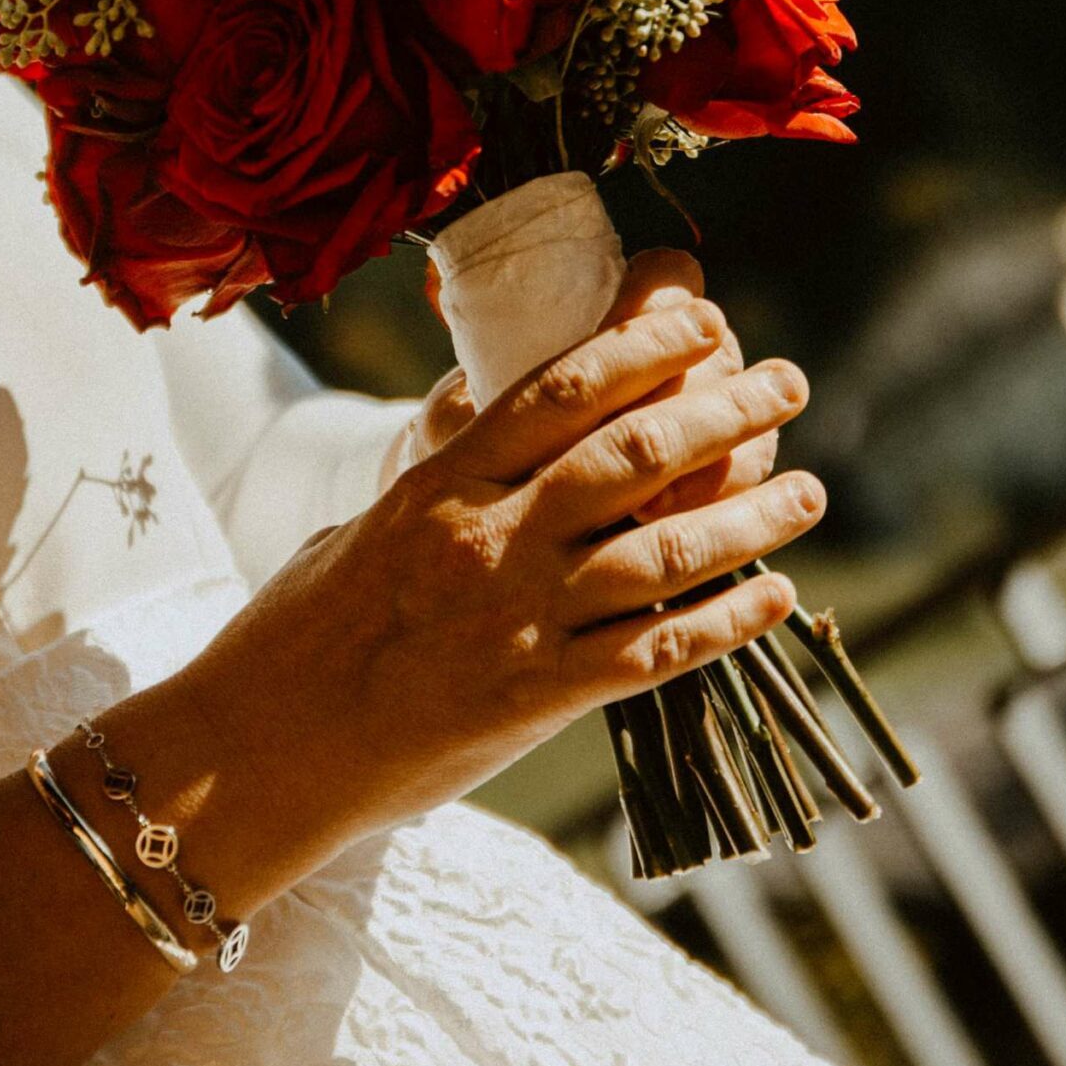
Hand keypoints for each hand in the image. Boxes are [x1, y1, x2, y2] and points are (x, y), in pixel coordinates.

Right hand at [194, 282, 821, 867]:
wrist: (255, 749)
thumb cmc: (295, 633)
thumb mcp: (363, 523)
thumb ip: (435, 470)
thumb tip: (479, 410)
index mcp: (439, 482)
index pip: (560, 389)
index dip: (645, 343)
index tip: (703, 316)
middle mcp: (486, 538)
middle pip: (632, 454)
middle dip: (724, 410)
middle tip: (788, 383)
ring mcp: (514, 619)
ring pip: (663, 552)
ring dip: (750, 517)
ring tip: (810, 490)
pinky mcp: (532, 699)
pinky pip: (653, 653)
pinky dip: (725, 623)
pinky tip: (776, 598)